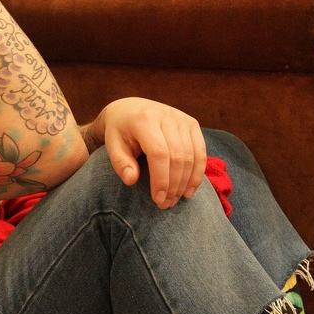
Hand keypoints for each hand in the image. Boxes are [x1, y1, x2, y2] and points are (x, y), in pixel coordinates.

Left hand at [90, 98, 206, 208]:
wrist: (129, 109)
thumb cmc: (120, 132)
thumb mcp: (112, 146)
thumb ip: (120, 163)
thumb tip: (131, 180)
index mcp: (144, 119)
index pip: (159, 153)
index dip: (161, 179)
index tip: (158, 199)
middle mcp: (167, 115)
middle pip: (178, 156)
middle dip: (174, 185)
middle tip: (166, 204)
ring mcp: (182, 118)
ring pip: (192, 156)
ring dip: (186, 182)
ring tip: (175, 200)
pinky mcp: (192, 123)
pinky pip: (201, 151)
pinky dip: (197, 173)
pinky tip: (189, 190)